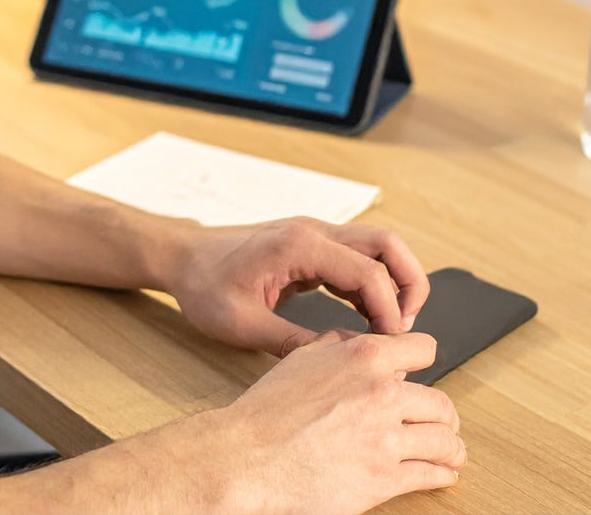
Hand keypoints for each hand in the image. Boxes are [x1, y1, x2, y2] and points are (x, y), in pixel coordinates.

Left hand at [165, 217, 428, 355]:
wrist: (181, 257)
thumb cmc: (203, 285)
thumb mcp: (241, 324)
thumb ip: (293, 342)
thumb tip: (340, 359)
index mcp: (299, 245)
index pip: (369, 272)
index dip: (389, 311)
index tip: (391, 347)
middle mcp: (314, 232)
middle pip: (388, 245)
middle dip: (410, 285)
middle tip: (405, 330)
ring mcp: (314, 235)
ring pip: (378, 248)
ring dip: (395, 284)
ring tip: (390, 330)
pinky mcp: (311, 247)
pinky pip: (357, 260)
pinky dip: (372, 286)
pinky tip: (367, 320)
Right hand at [200, 330, 463, 514]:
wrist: (245, 459)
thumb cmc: (265, 413)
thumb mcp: (301, 359)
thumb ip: (337, 344)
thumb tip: (360, 341)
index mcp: (364, 359)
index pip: (424, 350)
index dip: (424, 363)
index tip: (425, 375)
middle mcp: (382, 394)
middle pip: (442, 402)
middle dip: (443, 415)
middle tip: (442, 423)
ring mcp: (386, 438)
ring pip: (445, 440)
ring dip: (451, 447)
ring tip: (450, 453)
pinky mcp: (384, 478)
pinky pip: (431, 474)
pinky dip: (442, 475)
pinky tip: (441, 474)